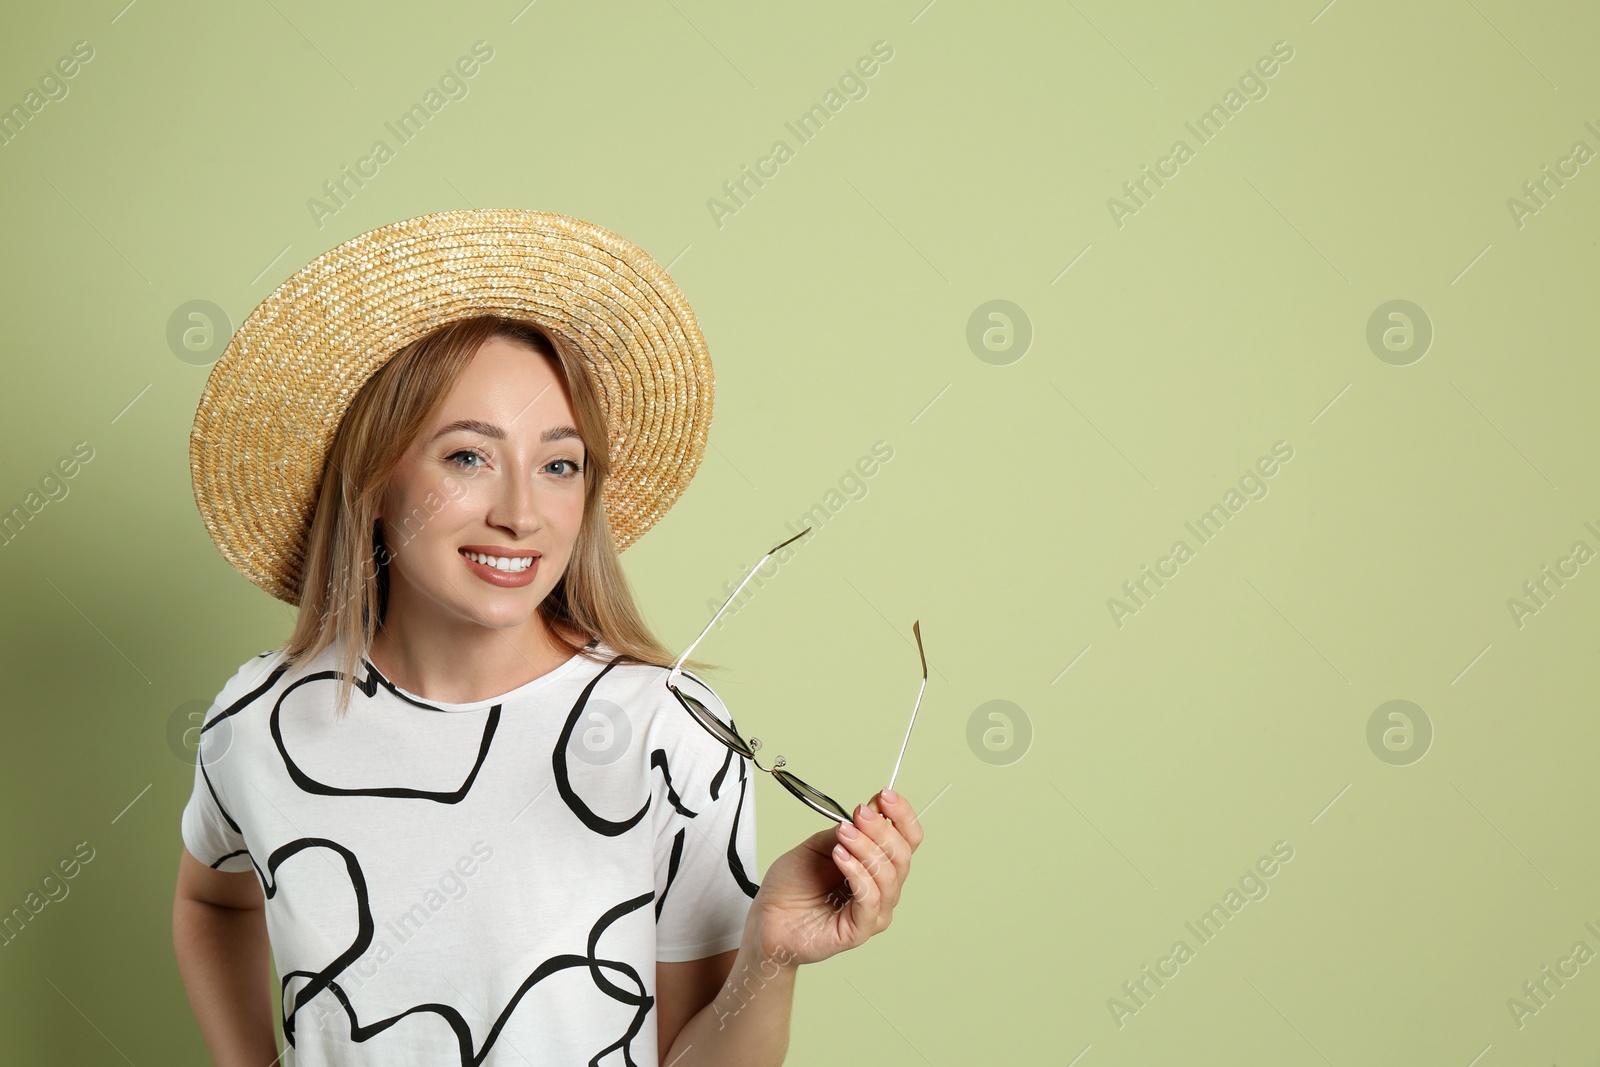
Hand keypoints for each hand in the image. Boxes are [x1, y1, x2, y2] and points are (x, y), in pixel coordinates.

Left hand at [745, 789, 923, 967]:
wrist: (768, 919)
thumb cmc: (792, 885)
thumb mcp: (819, 845)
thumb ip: (848, 830)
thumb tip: (872, 807)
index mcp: (877, 864)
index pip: (907, 838)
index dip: (902, 815)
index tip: (885, 795)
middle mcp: (882, 887)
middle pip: (902, 854)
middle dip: (881, 828)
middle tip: (859, 813)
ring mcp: (875, 910)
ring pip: (888, 875)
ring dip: (866, 848)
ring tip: (843, 834)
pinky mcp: (861, 929)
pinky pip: (870, 899)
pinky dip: (857, 873)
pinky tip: (840, 857)